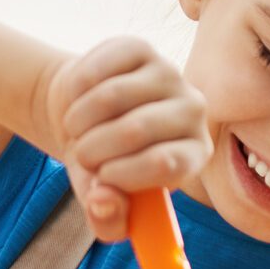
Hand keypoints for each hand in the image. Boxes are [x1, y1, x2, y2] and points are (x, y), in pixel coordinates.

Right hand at [38, 37, 210, 241]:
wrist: (84, 116)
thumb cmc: (102, 165)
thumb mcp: (104, 202)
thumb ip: (108, 219)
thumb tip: (104, 200)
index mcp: (195, 154)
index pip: (166, 163)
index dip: (123, 175)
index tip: (101, 179)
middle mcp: (193, 111)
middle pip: (135, 130)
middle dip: (93, 150)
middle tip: (83, 155)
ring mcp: (169, 74)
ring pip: (110, 97)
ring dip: (78, 121)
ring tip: (77, 130)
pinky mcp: (140, 49)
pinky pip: (97, 68)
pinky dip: (74, 90)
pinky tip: (77, 100)